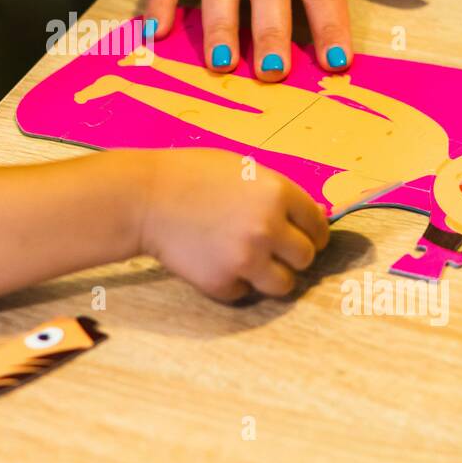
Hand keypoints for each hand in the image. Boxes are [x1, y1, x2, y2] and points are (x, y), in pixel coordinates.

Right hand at [135, 148, 326, 301]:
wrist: (144, 197)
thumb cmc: (190, 174)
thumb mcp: (241, 169)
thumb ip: (276, 192)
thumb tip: (311, 215)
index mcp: (277, 193)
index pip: (318, 225)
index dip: (313, 233)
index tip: (306, 239)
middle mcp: (268, 228)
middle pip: (305, 258)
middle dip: (291, 255)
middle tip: (271, 250)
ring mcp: (246, 258)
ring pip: (283, 285)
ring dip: (270, 276)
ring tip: (249, 263)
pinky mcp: (222, 282)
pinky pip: (243, 293)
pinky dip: (232, 283)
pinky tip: (213, 262)